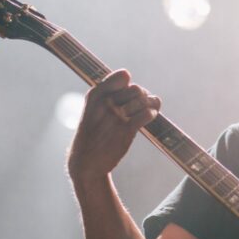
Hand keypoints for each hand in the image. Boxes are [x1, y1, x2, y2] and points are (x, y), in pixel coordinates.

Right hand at [67, 70, 160, 184]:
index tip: (128, 93)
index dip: (129, 84)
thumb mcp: (91, 110)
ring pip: (144, 100)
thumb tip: (130, 79)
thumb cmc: (92, 134)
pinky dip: (152, 114)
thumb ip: (107, 93)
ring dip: (151, 104)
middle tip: (142, 104)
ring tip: (150, 109)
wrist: (86, 161)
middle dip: (143, 95)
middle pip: (137, 89)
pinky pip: (147, 114)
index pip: (122, 77)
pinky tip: (150, 117)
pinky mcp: (126, 130)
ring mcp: (116, 116)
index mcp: (95, 95)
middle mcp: (105, 103)